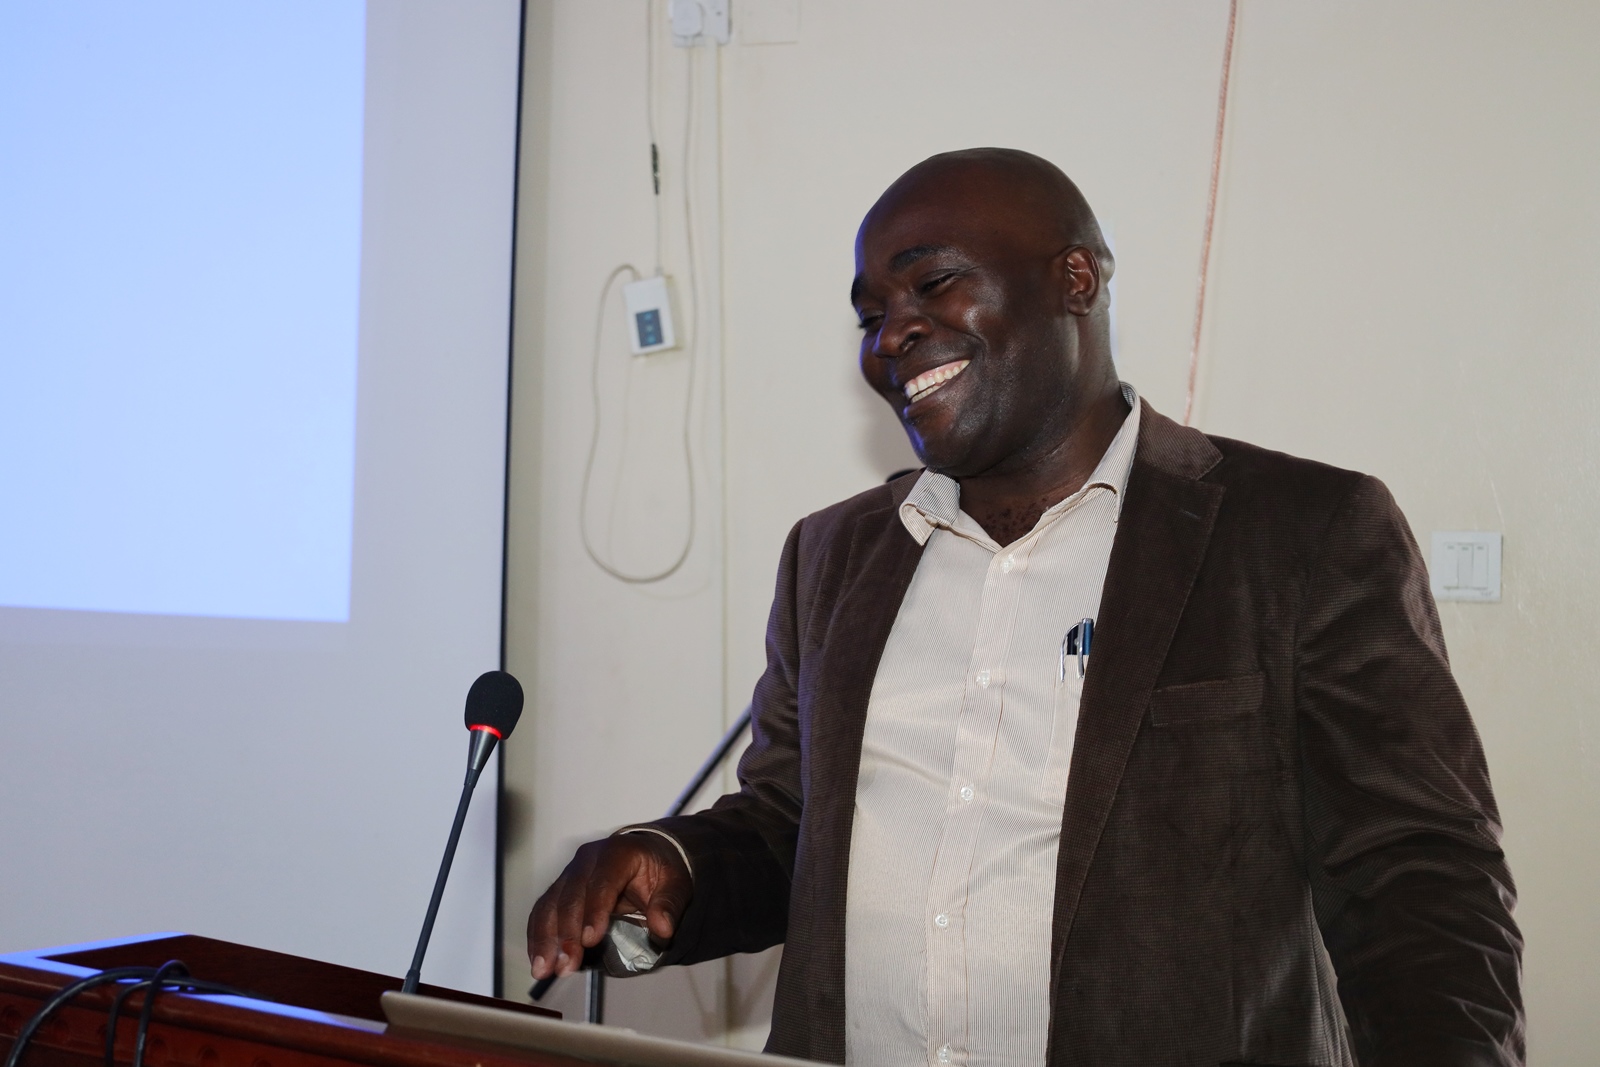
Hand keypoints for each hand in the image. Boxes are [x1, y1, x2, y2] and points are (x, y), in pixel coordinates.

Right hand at [526, 832, 691, 979]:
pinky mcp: (559, 889)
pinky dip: (537, 937)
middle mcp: (587, 860)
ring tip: (545, 969)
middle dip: (567, 934)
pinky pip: (541, 912)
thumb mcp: (676, 884)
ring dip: (545, 940)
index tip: (590, 940)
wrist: (646, 856)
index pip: (602, 882)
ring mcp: (570, 873)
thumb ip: (668, 905)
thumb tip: (663, 929)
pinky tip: (538, 960)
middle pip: (571, 897)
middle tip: (567, 966)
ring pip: (550, 905)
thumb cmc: (660, 871)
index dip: (594, 912)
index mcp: (617, 853)